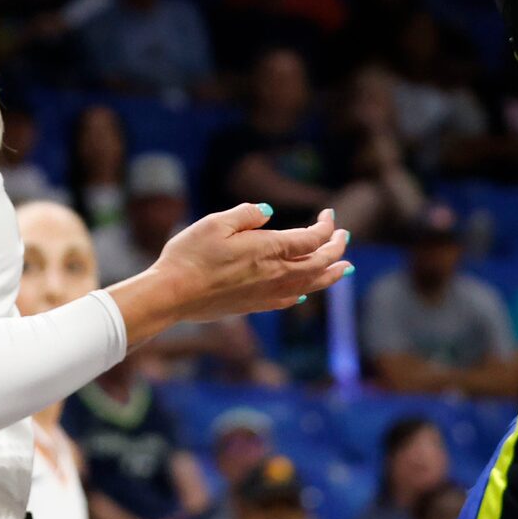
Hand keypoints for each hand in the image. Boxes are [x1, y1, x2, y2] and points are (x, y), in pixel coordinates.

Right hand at [133, 204, 349, 324]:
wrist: (172, 295)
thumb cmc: (190, 255)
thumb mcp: (216, 222)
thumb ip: (247, 214)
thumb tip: (269, 211)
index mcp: (269, 249)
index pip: (312, 239)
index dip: (326, 227)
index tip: (329, 214)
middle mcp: (274, 274)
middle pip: (319, 263)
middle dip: (336, 249)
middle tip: (344, 237)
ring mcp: (266, 293)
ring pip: (310, 285)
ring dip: (331, 275)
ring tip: (345, 269)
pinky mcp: (253, 306)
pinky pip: (289, 299)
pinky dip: (304, 292)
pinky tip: (304, 292)